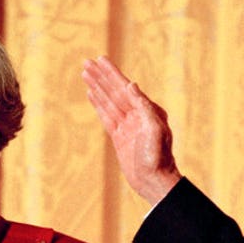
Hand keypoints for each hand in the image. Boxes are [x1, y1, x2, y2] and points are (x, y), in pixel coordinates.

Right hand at [82, 57, 181, 204]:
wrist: (154, 182)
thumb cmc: (157, 157)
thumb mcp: (153, 130)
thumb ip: (143, 106)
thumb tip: (131, 85)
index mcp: (148, 110)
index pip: (125, 87)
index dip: (112, 73)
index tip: (100, 60)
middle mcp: (137, 114)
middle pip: (114, 91)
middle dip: (101, 76)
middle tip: (87, 62)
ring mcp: (127, 125)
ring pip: (108, 101)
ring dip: (97, 86)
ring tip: (85, 73)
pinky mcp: (119, 136)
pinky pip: (106, 115)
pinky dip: (98, 103)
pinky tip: (91, 94)